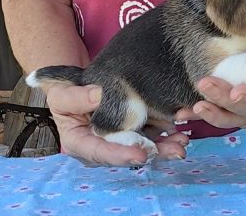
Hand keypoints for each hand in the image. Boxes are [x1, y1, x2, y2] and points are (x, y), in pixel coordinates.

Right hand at [44, 83, 188, 166]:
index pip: (101, 152)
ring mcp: (121, 138)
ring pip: (145, 145)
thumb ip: (77, 98)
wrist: (77, 90)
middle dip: (153, 152)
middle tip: (175, 150)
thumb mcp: (62, 95)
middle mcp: (104, 146)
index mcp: (82, 143)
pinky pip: (151, 133)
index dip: (121, 155)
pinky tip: (181, 130)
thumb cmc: (66, 94)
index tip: (140, 154)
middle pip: (129, 152)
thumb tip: (100, 95)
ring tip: (183, 141)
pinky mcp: (134, 129)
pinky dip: (167, 133)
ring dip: (165, 145)